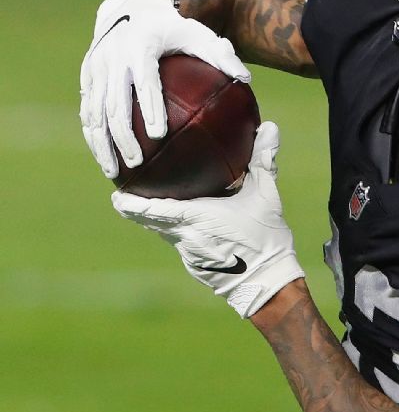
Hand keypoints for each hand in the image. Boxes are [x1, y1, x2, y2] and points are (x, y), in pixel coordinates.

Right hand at [79, 0, 250, 177]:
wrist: (131, 9)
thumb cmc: (173, 28)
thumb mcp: (198, 34)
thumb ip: (221, 55)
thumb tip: (246, 79)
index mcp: (140, 46)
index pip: (145, 81)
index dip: (150, 108)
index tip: (158, 135)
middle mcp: (112, 57)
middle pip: (114, 103)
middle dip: (123, 136)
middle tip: (138, 162)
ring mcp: (95, 68)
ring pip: (94, 112)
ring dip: (101, 144)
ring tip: (115, 172)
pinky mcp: (86, 76)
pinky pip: (88, 111)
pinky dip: (93, 136)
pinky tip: (105, 159)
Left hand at [111, 122, 303, 317]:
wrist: (269, 284)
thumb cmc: (266, 239)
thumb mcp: (267, 196)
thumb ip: (263, 160)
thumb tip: (270, 127)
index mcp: (195, 217)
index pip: (151, 209)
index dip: (130, 202)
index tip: (115, 193)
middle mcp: (185, 237)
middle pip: (150, 221)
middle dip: (136, 207)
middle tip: (126, 193)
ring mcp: (188, 255)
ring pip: (165, 233)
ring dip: (158, 221)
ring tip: (152, 206)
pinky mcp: (196, 267)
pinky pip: (182, 245)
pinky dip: (179, 234)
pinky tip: (189, 228)